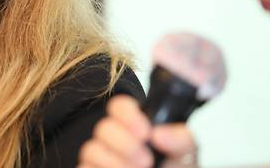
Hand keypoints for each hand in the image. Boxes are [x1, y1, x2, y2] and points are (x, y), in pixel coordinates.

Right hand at [77, 95, 197, 167]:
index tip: (145, 132)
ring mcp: (102, 157)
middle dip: (124, 144)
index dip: (128, 115)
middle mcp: (115, 140)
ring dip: (114, 162)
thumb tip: (158, 134)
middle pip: (103, 127)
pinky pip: (84, 166)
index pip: (119, 107)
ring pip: (91, 149)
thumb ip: (181, 139)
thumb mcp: (185, 155)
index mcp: (135, 127)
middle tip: (146, 160)